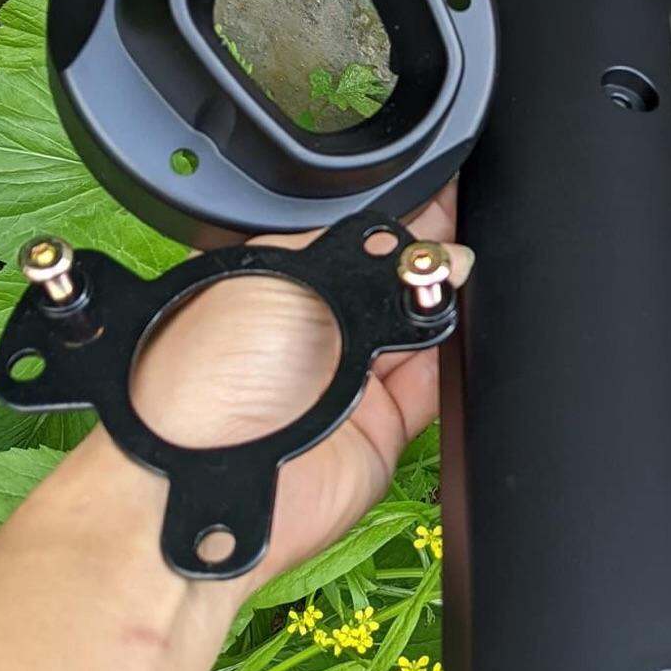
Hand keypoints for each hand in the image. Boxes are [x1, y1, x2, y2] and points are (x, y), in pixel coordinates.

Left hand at [126, 184, 468, 589]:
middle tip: (463, 222)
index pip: (346, 237)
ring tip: (459, 273)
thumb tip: (428, 250)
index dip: (388, 218)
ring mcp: (347, 379)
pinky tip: (458, 323)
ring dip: (439, 302)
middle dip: (423, 255)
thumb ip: (365, 262)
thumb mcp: (286, 281)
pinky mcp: (381, 427)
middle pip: (387, 282)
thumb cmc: (208, 376)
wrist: (213, 479)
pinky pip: (433, 385)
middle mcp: (311, 328)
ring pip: (416, 330)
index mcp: (274, 281)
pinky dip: (453, 357)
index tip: (434, 191)